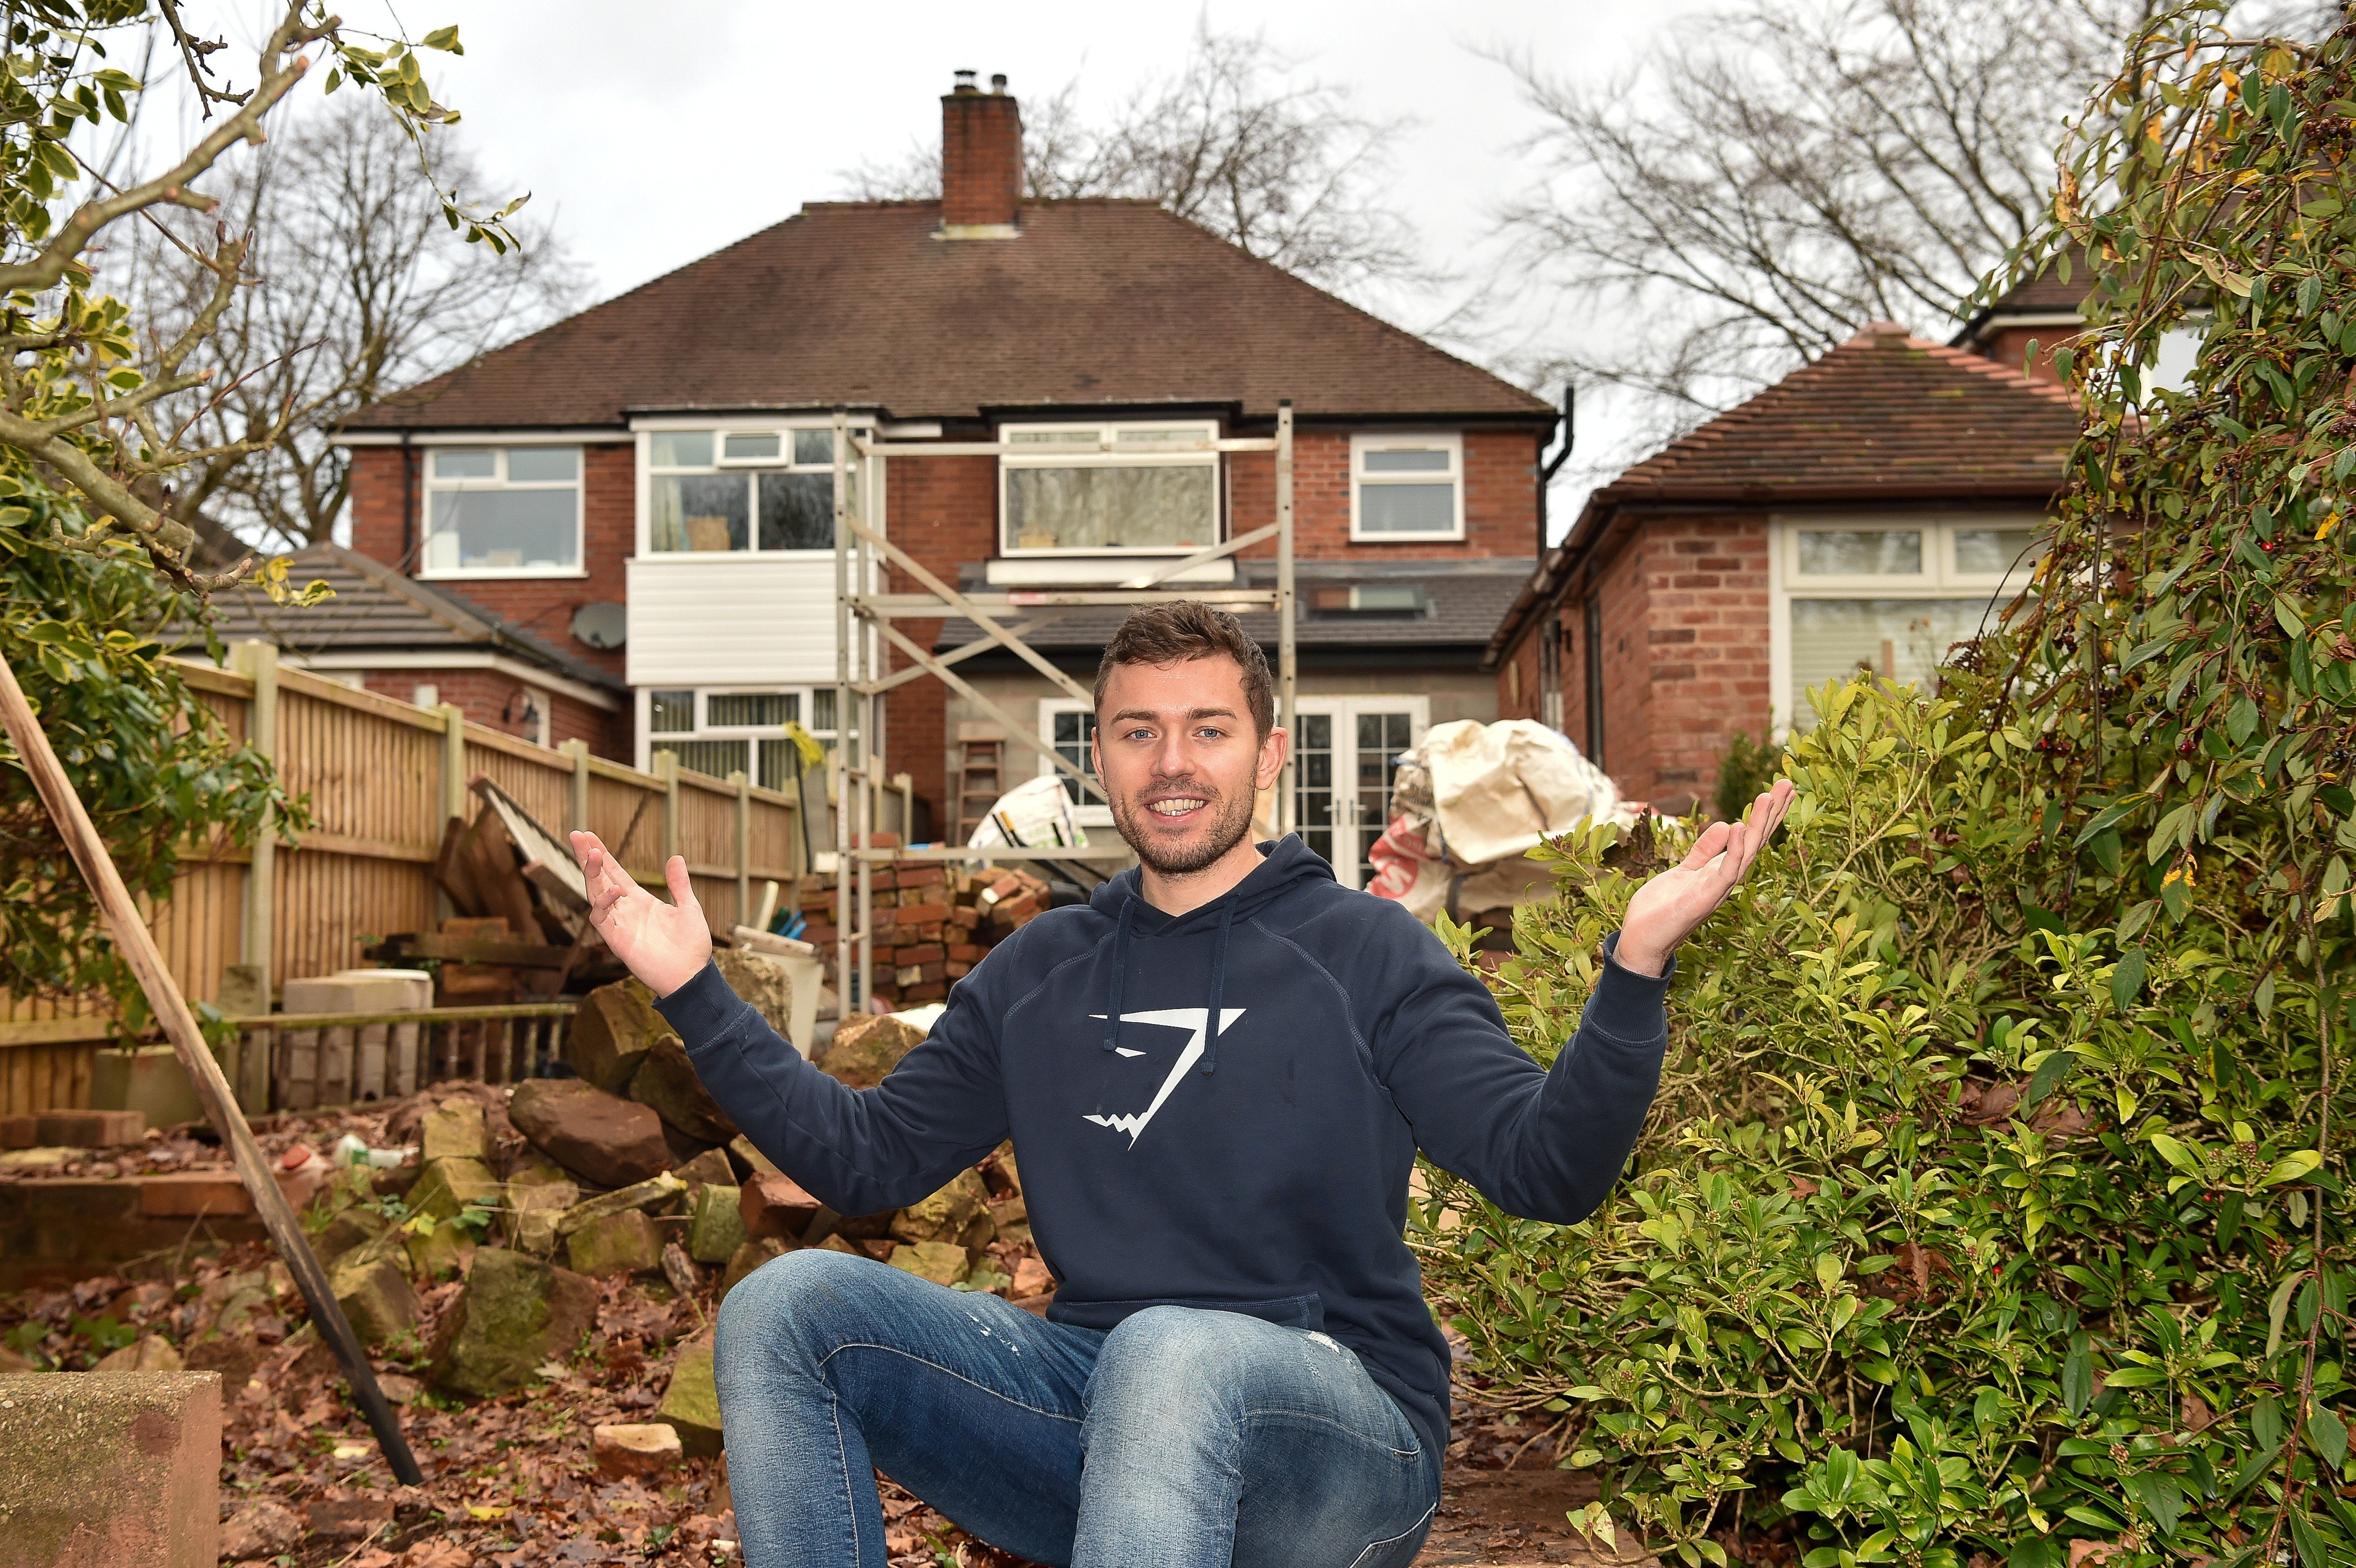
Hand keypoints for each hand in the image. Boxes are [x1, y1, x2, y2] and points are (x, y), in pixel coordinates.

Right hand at [570, 831, 711, 996]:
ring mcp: (619, 924)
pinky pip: (600, 919)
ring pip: (595, 894)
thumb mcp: (689, 907)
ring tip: (593, 854)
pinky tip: (613, 890)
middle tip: (576, 835)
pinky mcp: (616, 940)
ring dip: (592, 874)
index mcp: (640, 901)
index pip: (614, 873)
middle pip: (599, 879)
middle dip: (588, 857)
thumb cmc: (691, 946)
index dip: (602, 855)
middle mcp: (625, 910)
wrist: (692, 976)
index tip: (588, 835)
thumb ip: (679, 884)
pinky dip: (603, 903)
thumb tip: (676, 857)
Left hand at [1615, 780, 1795, 976]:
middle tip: (1787, 783)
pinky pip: (1725, 871)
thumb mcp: (1685, 870)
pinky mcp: (1704, 897)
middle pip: (1755, 841)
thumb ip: (1704, 851)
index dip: (1765, 815)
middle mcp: (1726, 879)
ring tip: (1768, 795)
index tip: (1780, 790)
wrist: (1641, 939)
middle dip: (1771, 813)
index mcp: (1721, 871)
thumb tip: (1726, 824)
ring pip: (1746, 852)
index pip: (1749, 839)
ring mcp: (1718, 889)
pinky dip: (1733, 850)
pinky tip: (1738, 826)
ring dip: (1757, 824)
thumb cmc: (1661, 909)